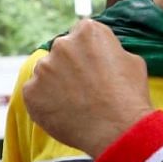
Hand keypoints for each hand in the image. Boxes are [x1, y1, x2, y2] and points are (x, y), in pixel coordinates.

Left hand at [23, 20, 154, 156]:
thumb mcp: (132, 61)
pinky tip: (65, 111)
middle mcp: (61, 44)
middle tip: (86, 85)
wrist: (117, 130)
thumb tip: (100, 54)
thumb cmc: (129, 95)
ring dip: (57, 82)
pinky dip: (46, 100)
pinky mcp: (30, 91)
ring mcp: (43, 68)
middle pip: (62, 50)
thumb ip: (110, 50)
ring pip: (47, 72)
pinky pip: (36, 92)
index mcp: (89, 31)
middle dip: (71, 64)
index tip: (94, 64)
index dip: (89, 49)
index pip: (82, 32)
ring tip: (75, 101)